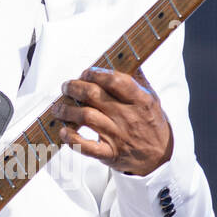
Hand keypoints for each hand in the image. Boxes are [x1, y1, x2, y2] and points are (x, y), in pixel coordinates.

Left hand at [51, 66, 173, 175]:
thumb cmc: (152, 125)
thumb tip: (125, 57)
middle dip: (74, 87)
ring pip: (86, 117)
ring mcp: (118, 136)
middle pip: (94, 95)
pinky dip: (72, 138)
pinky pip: (86, 146)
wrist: (158, 158)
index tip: (86, 72)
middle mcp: (128, 117)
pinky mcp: (109, 153)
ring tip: (58, 107)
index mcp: (140, 100)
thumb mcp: (152, 99)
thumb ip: (138, 79)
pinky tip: (63, 131)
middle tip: (67, 87)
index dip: (95, 73)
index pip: (115, 80)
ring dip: (67, 109)